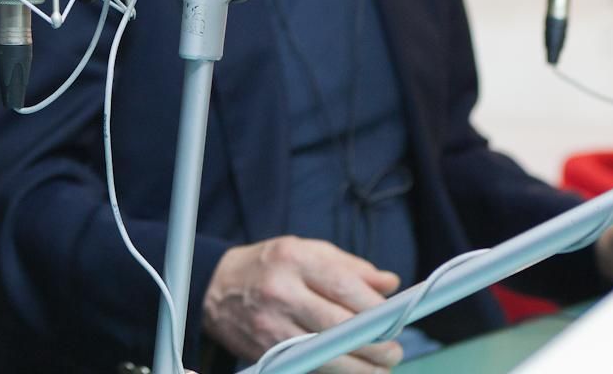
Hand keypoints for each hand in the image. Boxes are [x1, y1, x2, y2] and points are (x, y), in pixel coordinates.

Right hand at [202, 235, 403, 372]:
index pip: (345, 287)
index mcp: (295, 259)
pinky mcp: (267, 352)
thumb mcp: (307, 251)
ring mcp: (272, 325)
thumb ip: (350, 267)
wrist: (216, 288)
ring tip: (380, 368)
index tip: (396, 320)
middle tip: (394, 351)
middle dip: (376, 345)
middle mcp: (282, 292)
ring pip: (327, 356)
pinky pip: (310, 368)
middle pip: (340, 326)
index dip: (377, 310)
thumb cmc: (270, 266)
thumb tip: (390, 284)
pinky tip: (351, 371)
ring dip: (361, 368)